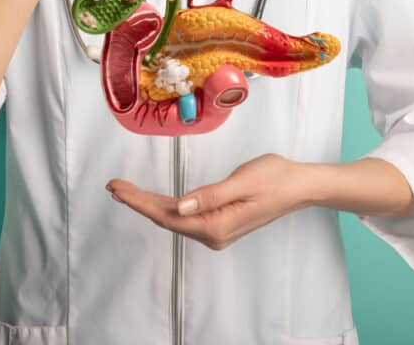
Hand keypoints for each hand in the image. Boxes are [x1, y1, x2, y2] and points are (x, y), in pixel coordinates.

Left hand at [107, 153, 309, 249]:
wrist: (300, 187)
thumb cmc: (276, 179)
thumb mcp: (242, 181)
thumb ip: (210, 196)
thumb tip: (180, 207)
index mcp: (216, 226)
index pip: (168, 216)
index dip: (139, 203)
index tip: (117, 189)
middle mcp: (213, 234)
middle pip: (167, 219)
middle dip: (138, 202)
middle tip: (113, 185)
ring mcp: (216, 231)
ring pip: (174, 218)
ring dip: (149, 204)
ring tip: (124, 190)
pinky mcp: (219, 223)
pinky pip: (186, 216)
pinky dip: (166, 206)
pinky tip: (152, 200)